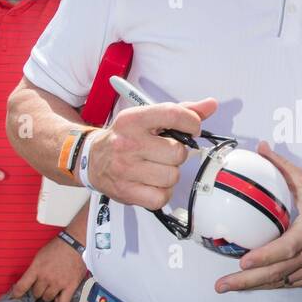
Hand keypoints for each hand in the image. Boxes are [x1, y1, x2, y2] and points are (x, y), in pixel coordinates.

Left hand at [12, 233, 86, 301]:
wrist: (72, 244)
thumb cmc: (55, 248)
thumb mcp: (39, 257)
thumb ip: (33, 270)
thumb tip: (28, 282)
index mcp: (36, 269)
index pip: (22, 286)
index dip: (17, 293)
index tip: (16, 296)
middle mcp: (46, 277)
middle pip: (36, 293)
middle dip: (38, 290)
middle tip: (42, 285)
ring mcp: (59, 282)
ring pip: (48, 298)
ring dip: (48, 295)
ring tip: (51, 288)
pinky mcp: (71, 285)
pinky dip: (59, 301)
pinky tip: (59, 295)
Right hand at [88, 98, 217, 207]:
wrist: (91, 160)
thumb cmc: (124, 138)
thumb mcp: (147, 118)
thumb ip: (180, 111)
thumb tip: (210, 105)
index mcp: (133, 120)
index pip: (174, 114)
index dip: (192, 123)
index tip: (192, 129)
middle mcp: (128, 143)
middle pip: (177, 152)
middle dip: (177, 154)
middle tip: (164, 153)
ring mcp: (126, 169)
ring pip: (172, 176)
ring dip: (170, 174)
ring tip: (155, 168)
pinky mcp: (127, 192)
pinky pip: (162, 196)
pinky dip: (162, 192)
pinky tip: (151, 183)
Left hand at [215, 144, 301, 292]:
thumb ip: (283, 166)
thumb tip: (261, 148)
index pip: (286, 248)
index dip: (265, 257)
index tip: (243, 262)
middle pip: (277, 272)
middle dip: (247, 280)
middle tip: (221, 285)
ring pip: (281, 281)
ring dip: (253, 286)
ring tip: (227, 288)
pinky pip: (289, 284)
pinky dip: (269, 285)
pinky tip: (250, 286)